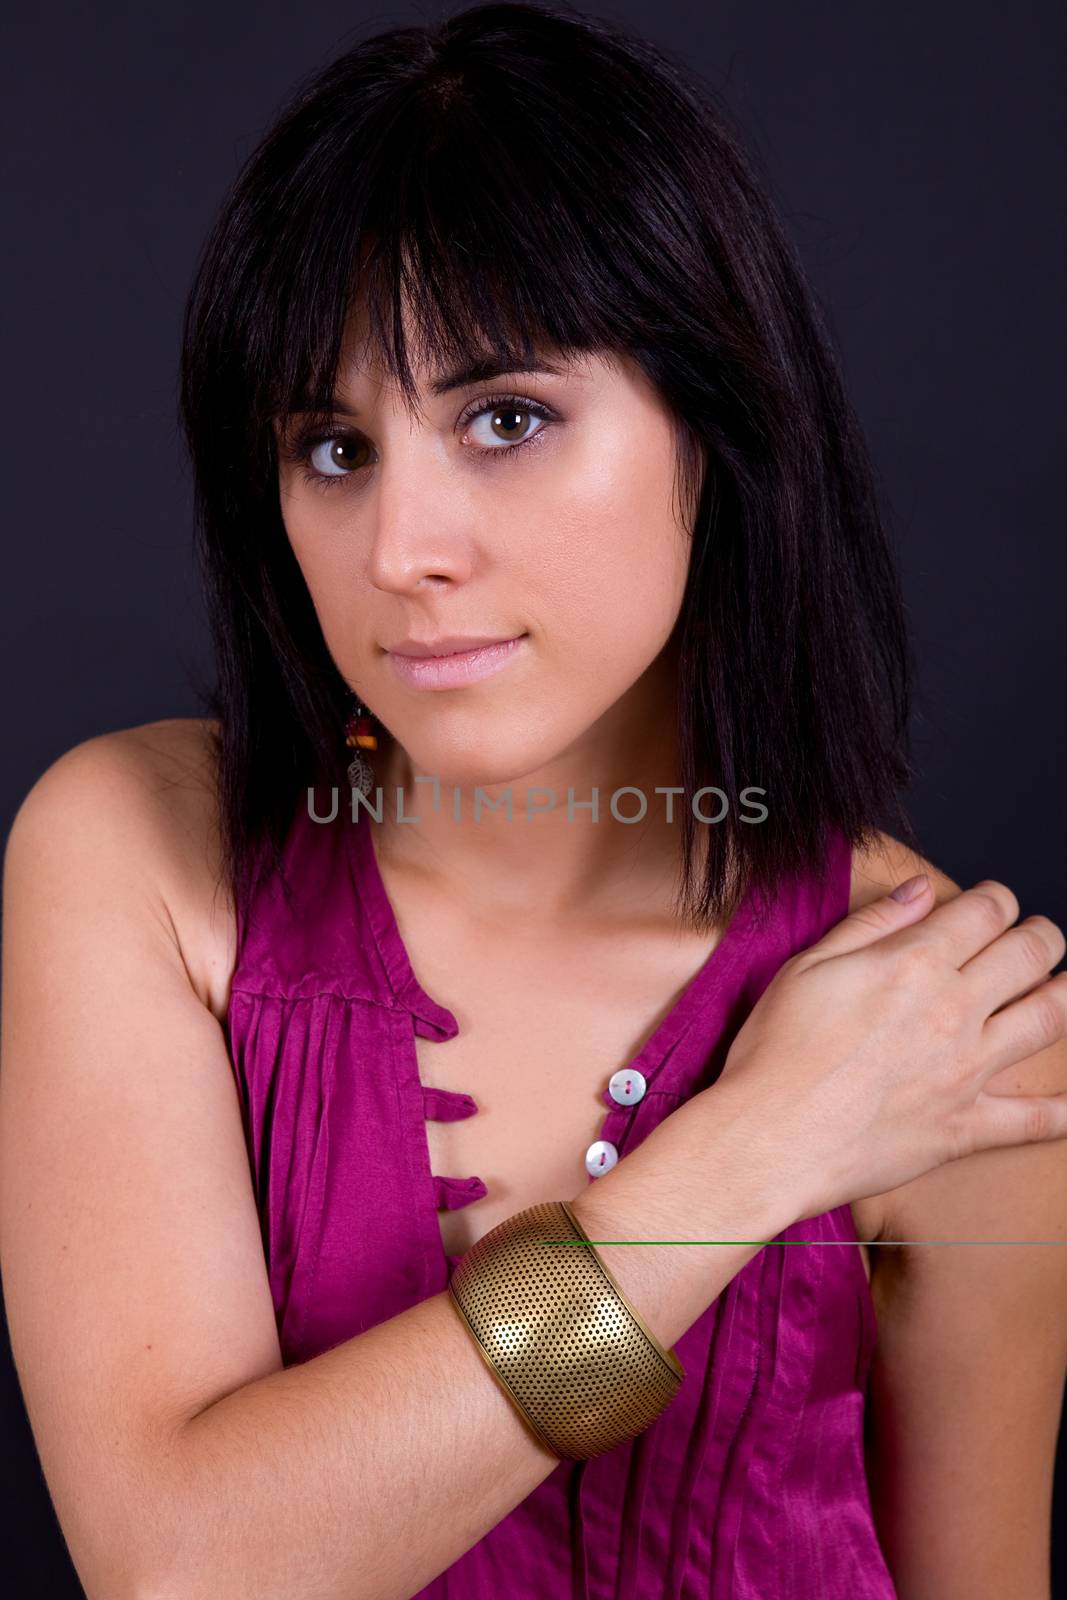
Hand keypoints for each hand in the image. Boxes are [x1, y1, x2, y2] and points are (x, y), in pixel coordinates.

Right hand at [714, 875, 1066, 1220]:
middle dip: (1042, 936)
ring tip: (1065, 985)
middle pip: (1032, 954)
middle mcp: (953, 1010)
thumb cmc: (776, 1052)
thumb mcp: (808, 965)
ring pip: (1049, 1018)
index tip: (994, 903)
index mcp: (914, 964)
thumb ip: (873, 923)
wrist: (770, 1137)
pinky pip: (1036, 1120)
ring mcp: (966, 1070)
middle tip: (1039, 938)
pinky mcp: (966, 1126)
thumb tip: (921, 889)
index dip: (998, 899)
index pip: (987, 911)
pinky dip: (1065, 1111)